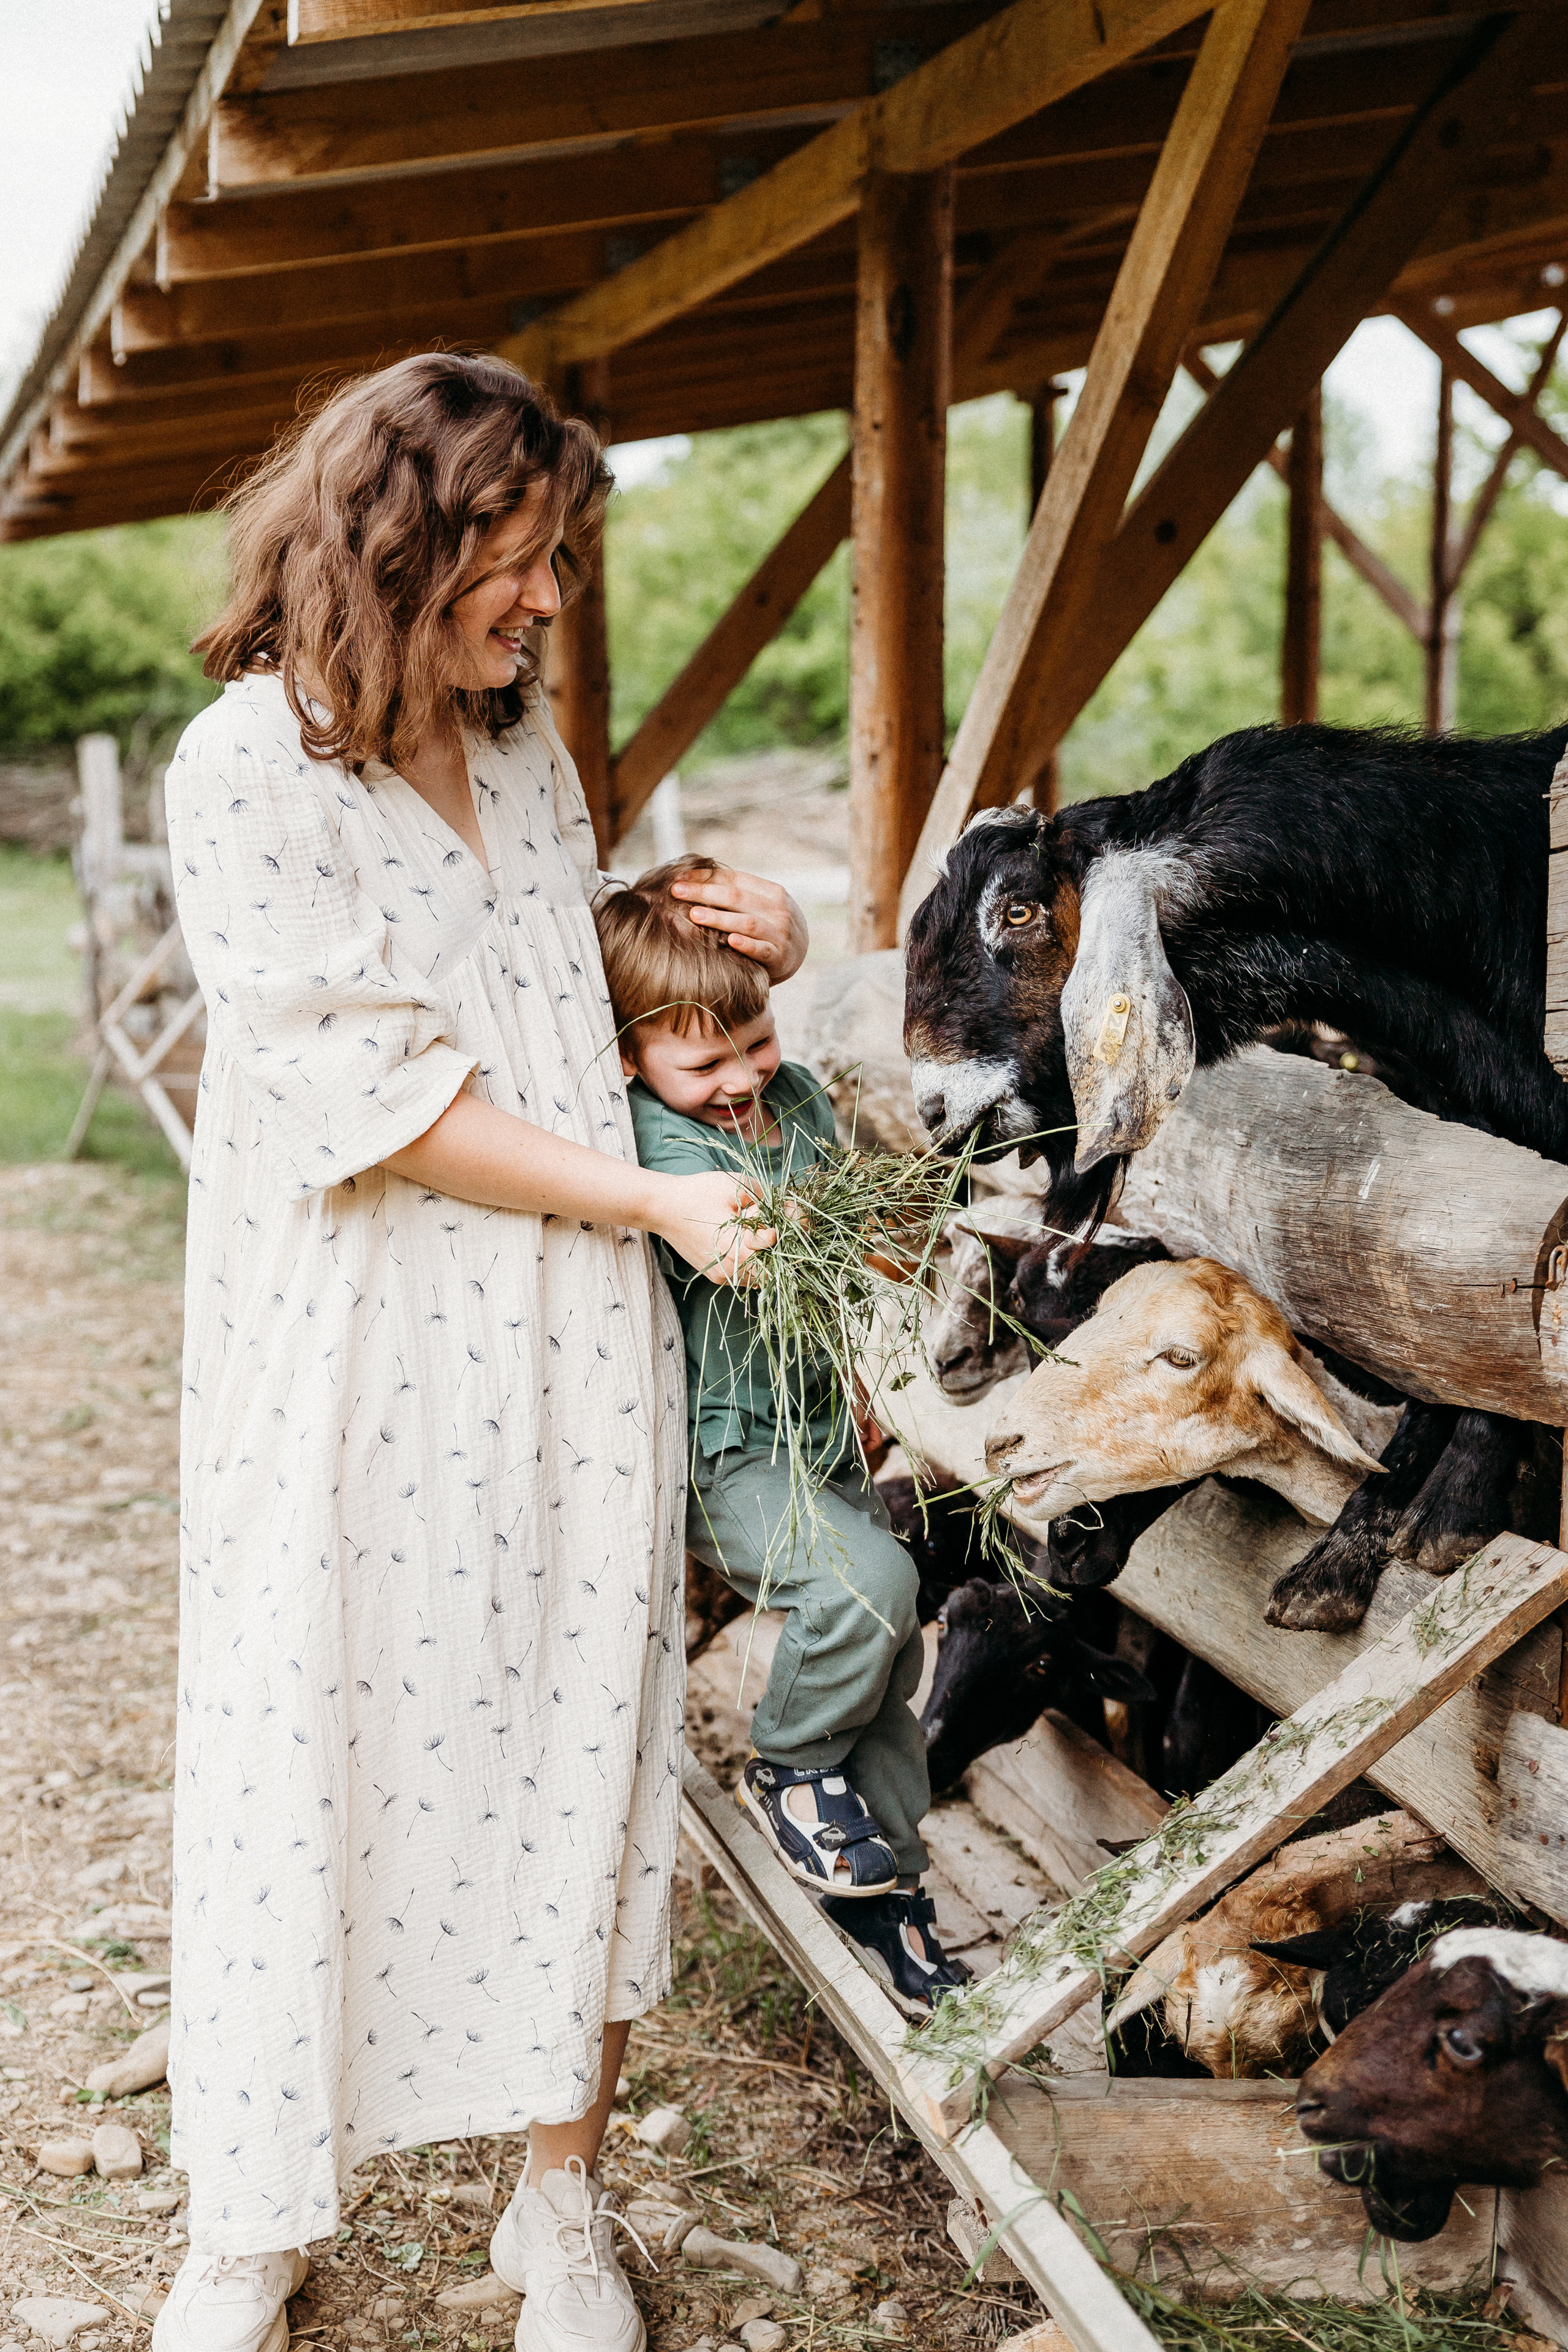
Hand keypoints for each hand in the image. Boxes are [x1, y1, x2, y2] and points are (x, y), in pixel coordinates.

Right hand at [651, 1169, 776, 1285]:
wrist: (662, 1207)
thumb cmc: (698, 1193)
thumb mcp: (736, 1185)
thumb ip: (766, 1196)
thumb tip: (784, 1205)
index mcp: (740, 1250)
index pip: (780, 1245)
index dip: (790, 1224)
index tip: (787, 1208)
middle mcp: (732, 1270)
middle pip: (775, 1266)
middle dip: (780, 1243)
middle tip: (775, 1221)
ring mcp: (723, 1275)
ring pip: (760, 1275)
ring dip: (766, 1255)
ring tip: (758, 1229)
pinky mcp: (715, 1274)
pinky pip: (744, 1275)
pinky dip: (752, 1260)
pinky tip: (746, 1238)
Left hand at [668, 865, 807, 979]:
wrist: (797, 953)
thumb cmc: (767, 925)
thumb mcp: (758, 904)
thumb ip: (734, 893)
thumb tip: (690, 879)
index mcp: (769, 890)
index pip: (733, 879)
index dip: (705, 877)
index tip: (678, 878)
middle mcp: (777, 908)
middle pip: (736, 897)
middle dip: (703, 893)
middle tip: (676, 892)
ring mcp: (780, 932)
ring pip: (746, 922)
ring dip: (719, 918)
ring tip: (694, 914)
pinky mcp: (780, 956)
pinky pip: (762, 949)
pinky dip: (747, 945)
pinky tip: (730, 941)